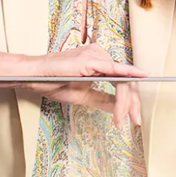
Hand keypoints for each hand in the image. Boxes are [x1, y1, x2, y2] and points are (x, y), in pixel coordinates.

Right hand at [28, 44, 145, 127]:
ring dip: (124, 102)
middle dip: (132, 103)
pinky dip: (128, 75)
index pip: (123, 81)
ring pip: (122, 79)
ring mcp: (96, 55)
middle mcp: (100, 56)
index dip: (130, 101)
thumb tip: (120, 108)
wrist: (35, 77)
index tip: (133, 118)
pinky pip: (114, 69)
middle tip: (134, 121)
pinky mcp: (91, 60)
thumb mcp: (84, 96)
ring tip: (119, 119)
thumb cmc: (54, 83)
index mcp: (99, 63)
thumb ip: (103, 100)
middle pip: (126, 80)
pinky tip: (141, 77)